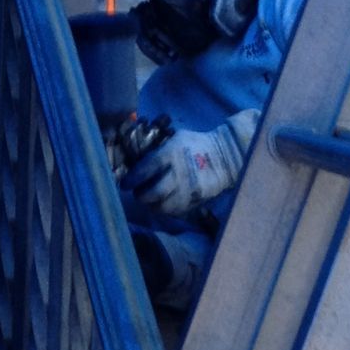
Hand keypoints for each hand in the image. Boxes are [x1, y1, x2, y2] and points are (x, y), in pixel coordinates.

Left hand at [125, 110, 256, 215]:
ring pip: (162, 207)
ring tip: (150, 199)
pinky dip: (166, 209)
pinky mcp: (195, 202)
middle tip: (138, 192)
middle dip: (141, 195)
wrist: (224, 158)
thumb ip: (157, 148)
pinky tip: (164, 202)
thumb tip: (135, 156)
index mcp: (172, 154)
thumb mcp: (176, 138)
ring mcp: (188, 191)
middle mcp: (179, 174)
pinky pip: (174, 212)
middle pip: (153, 193)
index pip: (147, 169)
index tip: (125, 184)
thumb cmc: (196, 144)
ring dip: (152, 205)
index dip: (133, 178)